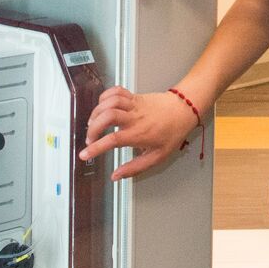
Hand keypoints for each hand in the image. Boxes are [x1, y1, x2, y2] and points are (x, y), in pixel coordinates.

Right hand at [78, 86, 199, 180]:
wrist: (184, 110)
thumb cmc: (172, 133)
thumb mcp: (157, 157)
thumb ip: (134, 168)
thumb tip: (116, 176)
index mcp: (138, 134)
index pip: (112, 140)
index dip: (95, 148)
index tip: (84, 155)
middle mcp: (134, 118)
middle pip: (107, 117)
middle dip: (92, 128)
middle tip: (90, 138)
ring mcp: (134, 105)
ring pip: (110, 102)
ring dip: (96, 112)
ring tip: (94, 123)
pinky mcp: (134, 96)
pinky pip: (117, 91)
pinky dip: (105, 96)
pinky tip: (103, 106)